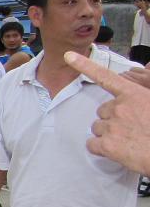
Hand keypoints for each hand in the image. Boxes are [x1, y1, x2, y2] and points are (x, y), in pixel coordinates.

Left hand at [64, 51, 149, 175]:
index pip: (105, 77)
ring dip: (108, 133)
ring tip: (127, 139)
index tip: (69, 56)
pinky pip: (92, 144)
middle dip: (112, 118)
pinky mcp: (107, 145)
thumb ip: (138, 99)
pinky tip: (116, 150)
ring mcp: (112, 126)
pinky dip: (100, 148)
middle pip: (103, 110)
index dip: (85, 65)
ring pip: (97, 127)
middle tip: (130, 127)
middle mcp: (120, 107)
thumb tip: (130, 104)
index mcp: (134, 95)